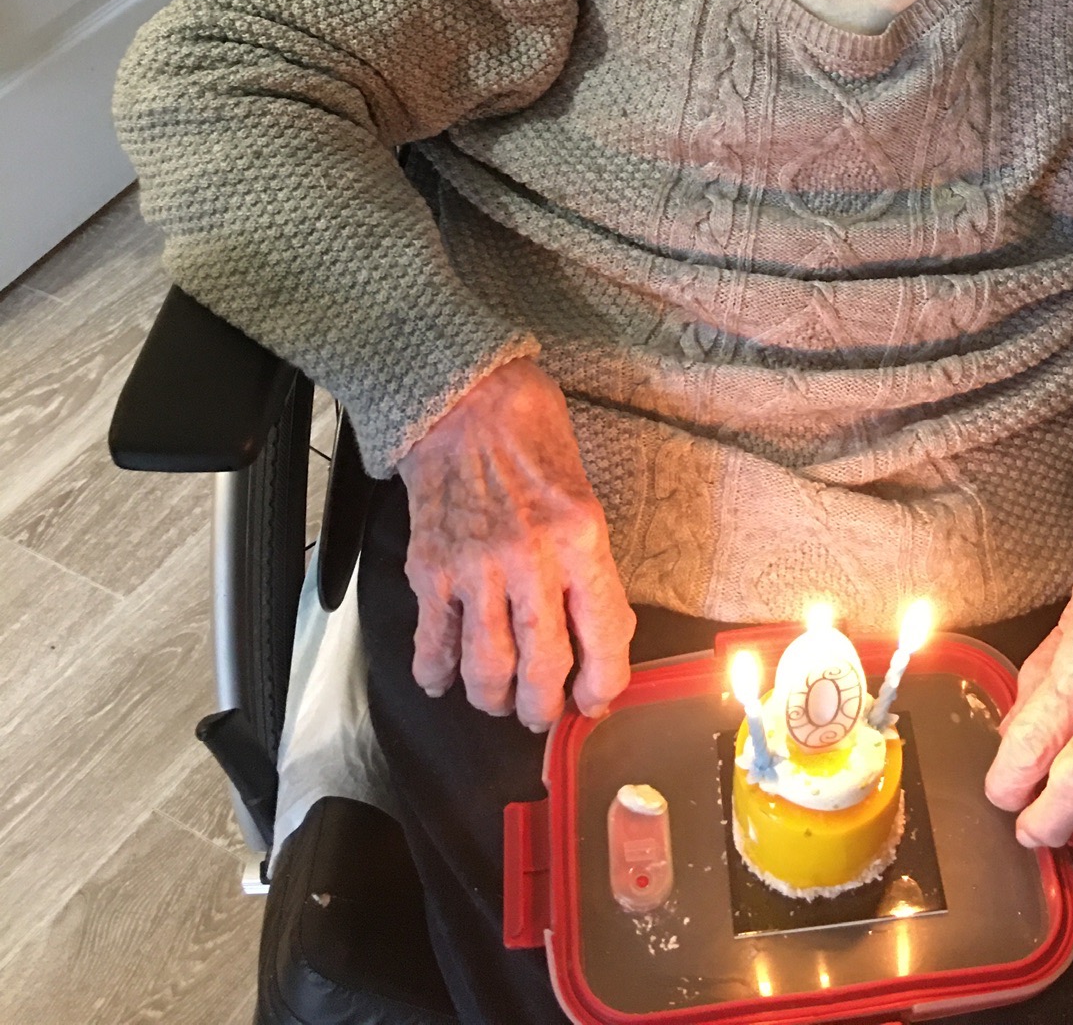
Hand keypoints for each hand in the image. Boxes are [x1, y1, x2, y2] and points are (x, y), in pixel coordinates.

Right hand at [397, 357, 635, 726]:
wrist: (466, 400)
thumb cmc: (532, 435)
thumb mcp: (585, 493)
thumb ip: (590, 563)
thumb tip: (600, 629)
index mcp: (581, 537)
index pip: (604, 638)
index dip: (604, 684)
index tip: (597, 698)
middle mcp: (531, 559)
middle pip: (543, 669)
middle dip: (544, 707)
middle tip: (542, 711)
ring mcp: (476, 568)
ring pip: (487, 670)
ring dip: (495, 698)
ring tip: (499, 699)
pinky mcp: (431, 569)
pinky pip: (433, 645)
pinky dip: (437, 674)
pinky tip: (445, 679)